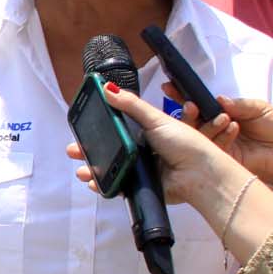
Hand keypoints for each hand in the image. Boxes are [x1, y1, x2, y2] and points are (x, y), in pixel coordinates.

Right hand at [66, 83, 237, 205]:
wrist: (199, 174)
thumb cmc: (186, 144)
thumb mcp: (156, 118)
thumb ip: (130, 105)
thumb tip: (107, 88)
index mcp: (146, 131)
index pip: (115, 127)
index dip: (97, 127)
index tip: (81, 126)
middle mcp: (142, 149)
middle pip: (108, 148)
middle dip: (88, 149)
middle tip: (73, 149)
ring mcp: (140, 168)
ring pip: (110, 167)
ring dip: (92, 168)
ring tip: (80, 169)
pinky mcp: (141, 185)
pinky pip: (118, 184)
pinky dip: (105, 184)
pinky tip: (94, 182)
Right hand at [181, 91, 272, 189]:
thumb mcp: (260, 108)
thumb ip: (239, 104)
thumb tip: (219, 99)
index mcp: (221, 114)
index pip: (199, 104)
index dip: (183, 96)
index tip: (169, 87)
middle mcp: (215, 129)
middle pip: (192, 120)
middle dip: (187, 112)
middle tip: (190, 106)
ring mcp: (217, 144)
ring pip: (199, 135)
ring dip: (205, 124)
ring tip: (221, 117)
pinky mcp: (223, 158)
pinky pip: (214, 147)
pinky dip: (221, 136)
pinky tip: (233, 127)